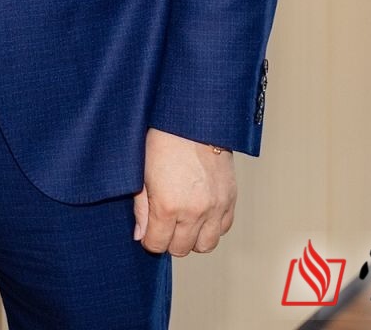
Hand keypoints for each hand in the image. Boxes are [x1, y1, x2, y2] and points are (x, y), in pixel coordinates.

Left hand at [133, 128, 235, 255]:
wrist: (192, 121)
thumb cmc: (162, 142)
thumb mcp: (141, 174)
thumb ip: (141, 209)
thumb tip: (140, 235)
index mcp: (167, 206)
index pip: (157, 245)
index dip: (150, 240)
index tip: (149, 231)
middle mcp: (194, 211)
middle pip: (181, 249)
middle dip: (169, 240)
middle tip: (164, 225)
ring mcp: (215, 207)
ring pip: (206, 245)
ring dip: (193, 238)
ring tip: (183, 222)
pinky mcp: (230, 199)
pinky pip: (224, 228)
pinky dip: (212, 227)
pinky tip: (201, 214)